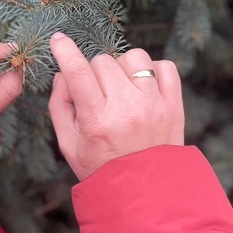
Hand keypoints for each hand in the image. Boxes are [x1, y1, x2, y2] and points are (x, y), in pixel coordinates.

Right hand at [48, 32, 184, 180]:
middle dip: (94, 71)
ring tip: (122, 89)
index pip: (78, 72)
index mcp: (97, 121)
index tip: (58, 40)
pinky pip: (165, 66)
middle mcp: (127, 109)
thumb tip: (63, 74)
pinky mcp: (174, 105)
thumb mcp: (69, 145)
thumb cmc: (101, 168)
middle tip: (97, 93)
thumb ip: (60, 107)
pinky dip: (153, 71)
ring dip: (123, 67)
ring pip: (134, 57)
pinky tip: (143, 88)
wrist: (145, 192)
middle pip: (103, 61)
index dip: (65, 51)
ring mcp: (154, 105)